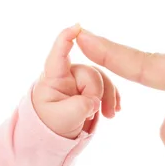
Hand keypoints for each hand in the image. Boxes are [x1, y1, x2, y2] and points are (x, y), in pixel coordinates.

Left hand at [33, 25, 120, 139]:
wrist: (55, 137)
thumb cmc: (50, 126)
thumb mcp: (62, 119)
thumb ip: (80, 106)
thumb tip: (96, 99)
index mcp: (53, 78)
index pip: (59, 53)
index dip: (67, 38)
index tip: (78, 27)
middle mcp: (67, 74)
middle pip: (90, 72)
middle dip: (98, 92)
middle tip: (95, 112)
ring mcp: (79, 81)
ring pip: (102, 78)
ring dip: (108, 97)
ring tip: (109, 115)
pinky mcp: (90, 89)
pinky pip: (107, 86)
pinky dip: (112, 98)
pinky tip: (114, 111)